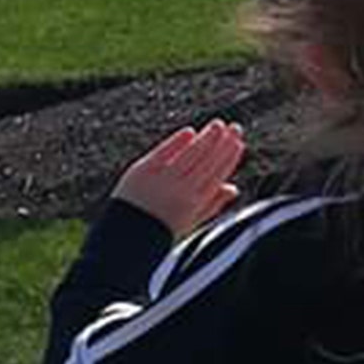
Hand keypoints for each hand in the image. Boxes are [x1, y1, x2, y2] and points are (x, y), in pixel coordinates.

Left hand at [113, 120, 244, 237]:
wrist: (124, 239)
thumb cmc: (158, 230)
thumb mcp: (190, 223)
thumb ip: (212, 204)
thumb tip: (233, 189)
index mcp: (195, 204)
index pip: (218, 174)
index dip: (230, 157)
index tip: (238, 143)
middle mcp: (181, 190)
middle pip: (208, 161)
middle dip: (223, 142)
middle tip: (234, 127)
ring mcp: (162, 179)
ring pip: (191, 153)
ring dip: (207, 137)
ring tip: (217, 125)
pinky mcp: (144, 170)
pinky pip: (165, 151)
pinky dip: (178, 140)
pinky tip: (189, 131)